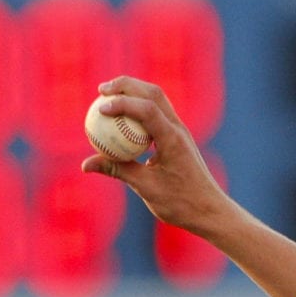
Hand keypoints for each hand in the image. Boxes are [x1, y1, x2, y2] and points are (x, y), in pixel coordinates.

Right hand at [80, 76, 232, 236]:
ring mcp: (181, 133)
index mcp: (173, 140)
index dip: (122, 103)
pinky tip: (123, 117)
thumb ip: (116, 170)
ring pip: (157, 100)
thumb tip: (85, 164)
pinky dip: (139, 109)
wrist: (210, 211)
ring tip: (109, 97)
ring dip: (134, 93)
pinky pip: (158, 115)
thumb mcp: (145, 187)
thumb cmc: (181, 203)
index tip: (101, 108)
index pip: (147, 109)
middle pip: (153, 94)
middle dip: (126, 86)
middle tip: (102, 90)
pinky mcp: (179, 139)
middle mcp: (179, 130)